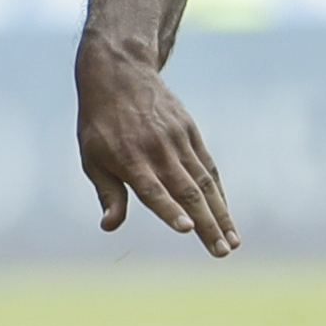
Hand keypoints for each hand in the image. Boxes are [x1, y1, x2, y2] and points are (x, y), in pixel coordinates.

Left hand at [75, 40, 237, 256]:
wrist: (120, 72)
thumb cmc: (100, 123)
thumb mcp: (92, 156)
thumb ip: (108, 193)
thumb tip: (109, 226)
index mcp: (129, 159)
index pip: (152, 190)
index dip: (169, 210)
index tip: (187, 229)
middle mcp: (157, 151)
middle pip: (187, 192)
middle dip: (207, 225)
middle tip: (222, 253)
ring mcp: (178, 140)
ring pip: (204, 183)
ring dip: (221, 214)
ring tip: (233, 242)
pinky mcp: (190, 132)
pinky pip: (208, 167)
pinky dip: (219, 192)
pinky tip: (227, 214)